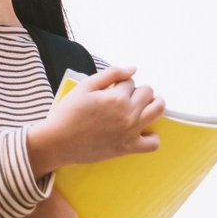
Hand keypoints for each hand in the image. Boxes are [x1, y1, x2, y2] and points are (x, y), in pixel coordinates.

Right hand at [26, 66, 165, 174]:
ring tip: (141, 106)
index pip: (131, 82)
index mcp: (117, 97)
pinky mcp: (129, 148)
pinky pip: (153, 143)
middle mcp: (128, 114)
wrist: (58, 142)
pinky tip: (141, 131)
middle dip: (137, 91)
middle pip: (148, 93)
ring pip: (158, 111)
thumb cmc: (68, 113)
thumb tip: (133, 69)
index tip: (110, 90)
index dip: (121, 83)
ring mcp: (130, 132)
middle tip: (123, 98)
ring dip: (153, 104)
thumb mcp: (85, 86)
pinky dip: (152, 136)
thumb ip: (111, 73)